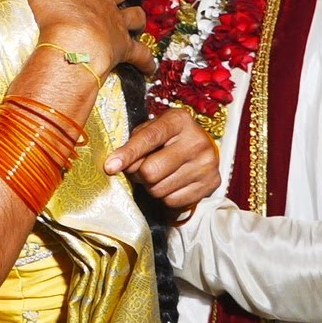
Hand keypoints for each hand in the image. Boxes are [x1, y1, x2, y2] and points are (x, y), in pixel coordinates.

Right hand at [4, 0, 153, 75]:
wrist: (75, 43)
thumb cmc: (54, 11)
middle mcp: (104, 1)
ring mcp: (116, 24)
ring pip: (135, 16)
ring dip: (137, 18)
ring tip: (139, 22)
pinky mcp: (123, 48)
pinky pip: (140, 55)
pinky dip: (146, 61)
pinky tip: (150, 67)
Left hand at [103, 108, 220, 208]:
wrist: (201, 147)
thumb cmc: (168, 137)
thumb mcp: (150, 130)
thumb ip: (134, 144)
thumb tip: (115, 166)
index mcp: (179, 120)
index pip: (148, 138)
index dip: (127, 154)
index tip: (110, 166)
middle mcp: (196, 141)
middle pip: (151, 171)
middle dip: (138, 174)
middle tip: (139, 170)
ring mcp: (206, 164)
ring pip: (159, 189)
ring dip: (151, 186)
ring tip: (157, 175)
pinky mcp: (211, 183)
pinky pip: (173, 201)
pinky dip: (165, 196)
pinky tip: (170, 183)